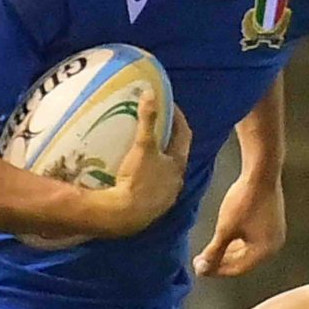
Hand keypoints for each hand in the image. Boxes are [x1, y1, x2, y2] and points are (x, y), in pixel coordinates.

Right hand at [96, 95, 192, 237]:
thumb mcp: (142, 146)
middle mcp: (177, 181)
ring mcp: (166, 196)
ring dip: (159, 159)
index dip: (178, 118)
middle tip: (157, 125)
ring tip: (146, 147)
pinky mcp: (153, 207)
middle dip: (168, 138)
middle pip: (177, 153)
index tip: (169, 105)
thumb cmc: (136, 180)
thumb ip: (147, 120)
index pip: (184, 134)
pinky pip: (155, 186)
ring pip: (166, 171)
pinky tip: (137, 173)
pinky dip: (150, 175)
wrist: (124, 215)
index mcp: (178, 164)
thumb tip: (150, 93)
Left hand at [193, 171, 284, 277]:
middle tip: (201, 260)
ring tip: (211, 250)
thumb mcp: (225, 229)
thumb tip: (201, 270)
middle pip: (243, 261)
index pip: (237, 269)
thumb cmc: (244, 201)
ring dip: (228, 251)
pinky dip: (238, 241)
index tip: (198, 267)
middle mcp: (274, 246)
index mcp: (265, 251)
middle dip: (221, 261)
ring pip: (247, 250)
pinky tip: (226, 237)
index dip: (216, 270)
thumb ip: (214, 252)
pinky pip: (253, 239)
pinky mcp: (272, 222)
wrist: (261, 172)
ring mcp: (275, 234)